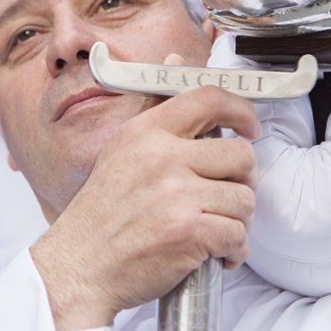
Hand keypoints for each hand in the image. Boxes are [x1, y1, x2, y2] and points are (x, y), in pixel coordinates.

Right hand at [30, 84, 260, 330]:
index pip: (208, 98)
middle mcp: (162, 157)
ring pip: (244, 200)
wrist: (80, 268)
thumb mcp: (121, 150)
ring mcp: (176, 195)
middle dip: (243, 181)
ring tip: (216, 230)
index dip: (241, 110)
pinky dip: (234, 251)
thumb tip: (175, 62)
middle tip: (227, 196)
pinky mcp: (189, 232)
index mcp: (146, 132)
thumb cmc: (102, 214)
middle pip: (241, 155)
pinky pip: (238, 236)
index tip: (250, 128)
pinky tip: (217, 255)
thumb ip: (155, 110)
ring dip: (238, 221)